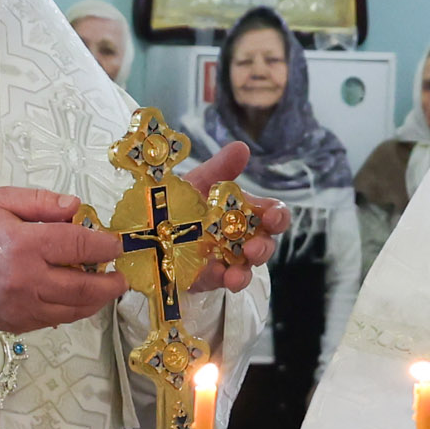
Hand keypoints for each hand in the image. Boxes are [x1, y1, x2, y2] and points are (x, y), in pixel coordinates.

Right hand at [0, 188, 126, 333]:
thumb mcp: (0, 202)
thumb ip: (41, 201)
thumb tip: (76, 206)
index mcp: (24, 244)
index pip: (78, 245)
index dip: (104, 246)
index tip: (115, 245)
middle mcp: (27, 279)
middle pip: (84, 286)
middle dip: (110, 283)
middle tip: (121, 277)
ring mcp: (23, 306)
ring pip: (74, 309)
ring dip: (97, 301)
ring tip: (107, 291)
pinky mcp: (18, 323)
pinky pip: (56, 320)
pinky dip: (74, 311)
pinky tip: (79, 300)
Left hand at [183, 141, 288, 292]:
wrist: (151, 228)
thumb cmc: (182, 202)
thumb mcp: (199, 183)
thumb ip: (221, 169)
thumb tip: (242, 148)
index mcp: (244, 211)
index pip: (272, 213)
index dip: (278, 215)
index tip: (272, 217)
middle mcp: (242, 237)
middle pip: (265, 243)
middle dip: (264, 246)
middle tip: (253, 247)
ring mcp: (228, 260)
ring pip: (248, 267)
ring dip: (247, 269)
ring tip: (238, 272)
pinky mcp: (211, 277)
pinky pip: (224, 280)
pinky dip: (226, 279)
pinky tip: (223, 277)